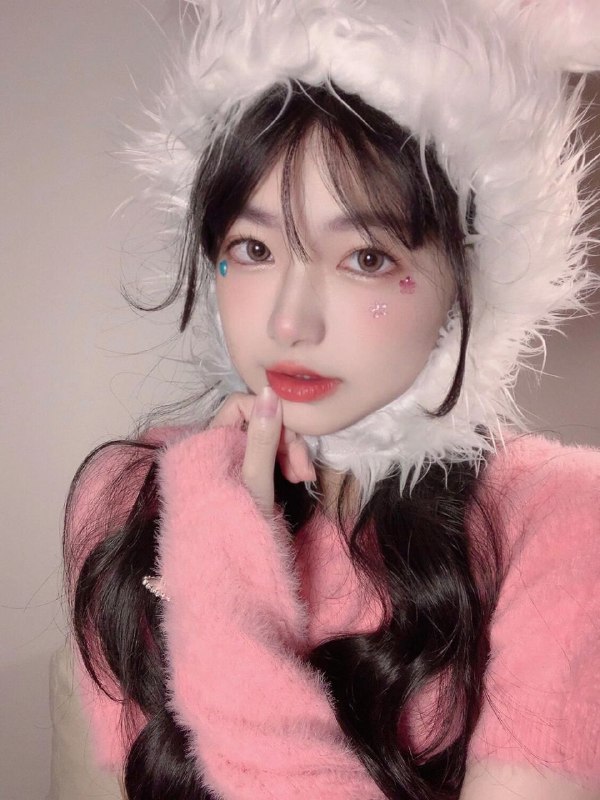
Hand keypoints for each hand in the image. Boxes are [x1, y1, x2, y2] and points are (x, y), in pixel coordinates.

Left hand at [208, 388, 316, 514]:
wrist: (237, 568)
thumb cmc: (240, 526)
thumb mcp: (255, 480)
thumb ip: (262, 438)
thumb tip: (269, 393)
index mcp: (210, 442)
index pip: (242, 405)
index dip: (271, 417)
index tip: (290, 442)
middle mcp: (219, 445)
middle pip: (259, 419)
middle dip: (286, 439)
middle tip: (302, 469)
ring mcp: (233, 458)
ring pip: (269, 436)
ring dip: (291, 451)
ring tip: (302, 477)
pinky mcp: (247, 470)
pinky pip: (269, 453)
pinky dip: (286, 462)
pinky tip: (298, 479)